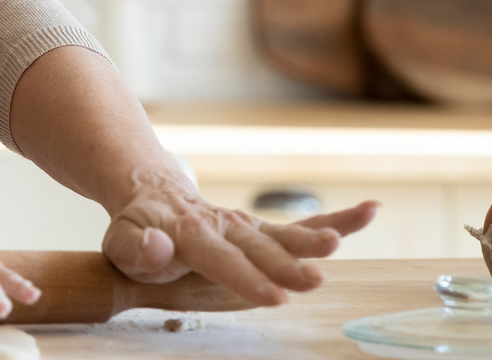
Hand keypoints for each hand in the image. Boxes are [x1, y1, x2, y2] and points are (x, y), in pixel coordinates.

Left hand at [100, 167, 377, 305]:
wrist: (151, 195)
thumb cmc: (136, 230)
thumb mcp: (120, 241)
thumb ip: (134, 249)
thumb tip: (156, 248)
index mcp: (187, 231)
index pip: (219, 257)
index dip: (246, 276)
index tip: (274, 296)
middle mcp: (223, 224)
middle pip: (258, 247)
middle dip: (286, 264)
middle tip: (313, 279)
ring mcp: (247, 225)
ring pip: (285, 233)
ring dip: (314, 239)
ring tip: (340, 243)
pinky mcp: (264, 229)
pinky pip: (303, 224)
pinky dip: (337, 220)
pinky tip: (371, 210)